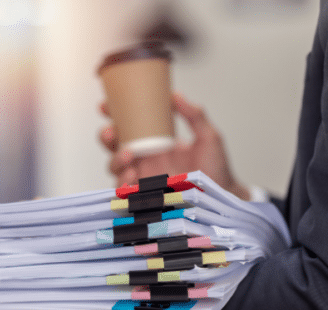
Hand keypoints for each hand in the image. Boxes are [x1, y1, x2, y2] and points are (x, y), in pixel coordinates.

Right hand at [100, 93, 249, 199]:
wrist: (221, 194)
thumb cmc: (216, 168)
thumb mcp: (208, 137)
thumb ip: (195, 115)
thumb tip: (176, 96)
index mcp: (155, 142)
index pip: (128, 127)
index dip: (113, 115)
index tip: (105, 106)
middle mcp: (145, 159)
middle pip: (114, 146)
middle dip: (106, 137)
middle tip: (112, 132)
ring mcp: (144, 177)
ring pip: (115, 166)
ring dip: (116, 159)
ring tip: (129, 156)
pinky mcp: (145, 195)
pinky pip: (124, 189)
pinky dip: (122, 182)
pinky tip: (132, 176)